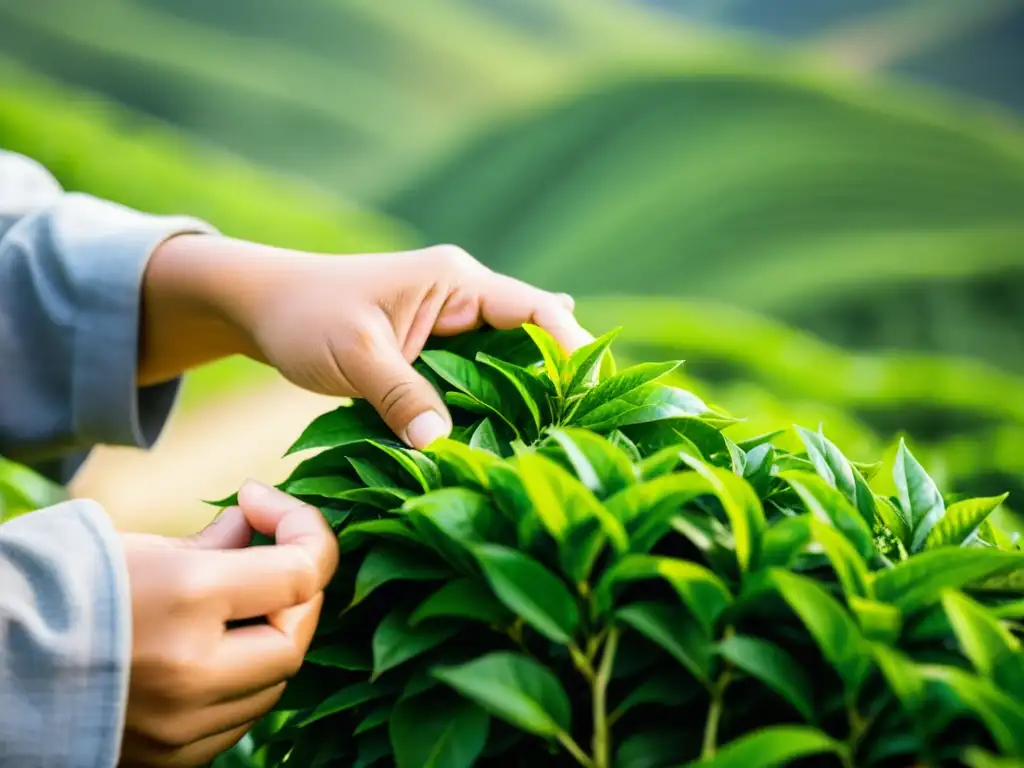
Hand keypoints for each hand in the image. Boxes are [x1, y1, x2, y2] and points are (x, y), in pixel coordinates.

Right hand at [119, 481, 337, 766]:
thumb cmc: (55, 590)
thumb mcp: (141, 547)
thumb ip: (217, 542)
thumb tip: (261, 527)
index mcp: (187, 599)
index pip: (302, 573)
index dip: (307, 531)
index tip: (264, 505)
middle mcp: (193, 670)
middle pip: (295, 638)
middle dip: (295, 594)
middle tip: (271, 559)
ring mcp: (181, 725)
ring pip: (271, 685)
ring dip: (269, 640)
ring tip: (234, 606)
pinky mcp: (168, 759)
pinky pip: (234, 721)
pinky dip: (239, 685)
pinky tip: (211, 654)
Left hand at [142, 238, 591, 448]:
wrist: (262, 306)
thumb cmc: (305, 317)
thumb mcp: (355, 356)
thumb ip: (402, 397)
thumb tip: (442, 447)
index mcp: (456, 282)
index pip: (537, 311)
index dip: (572, 350)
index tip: (589, 396)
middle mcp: (463, 298)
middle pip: (532, 339)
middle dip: (555, 381)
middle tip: (578, 433)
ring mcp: (450, 324)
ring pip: (507, 362)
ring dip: (525, 397)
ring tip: (555, 442)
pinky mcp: (433, 351)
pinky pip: (477, 378)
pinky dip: (493, 404)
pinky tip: (516, 432)